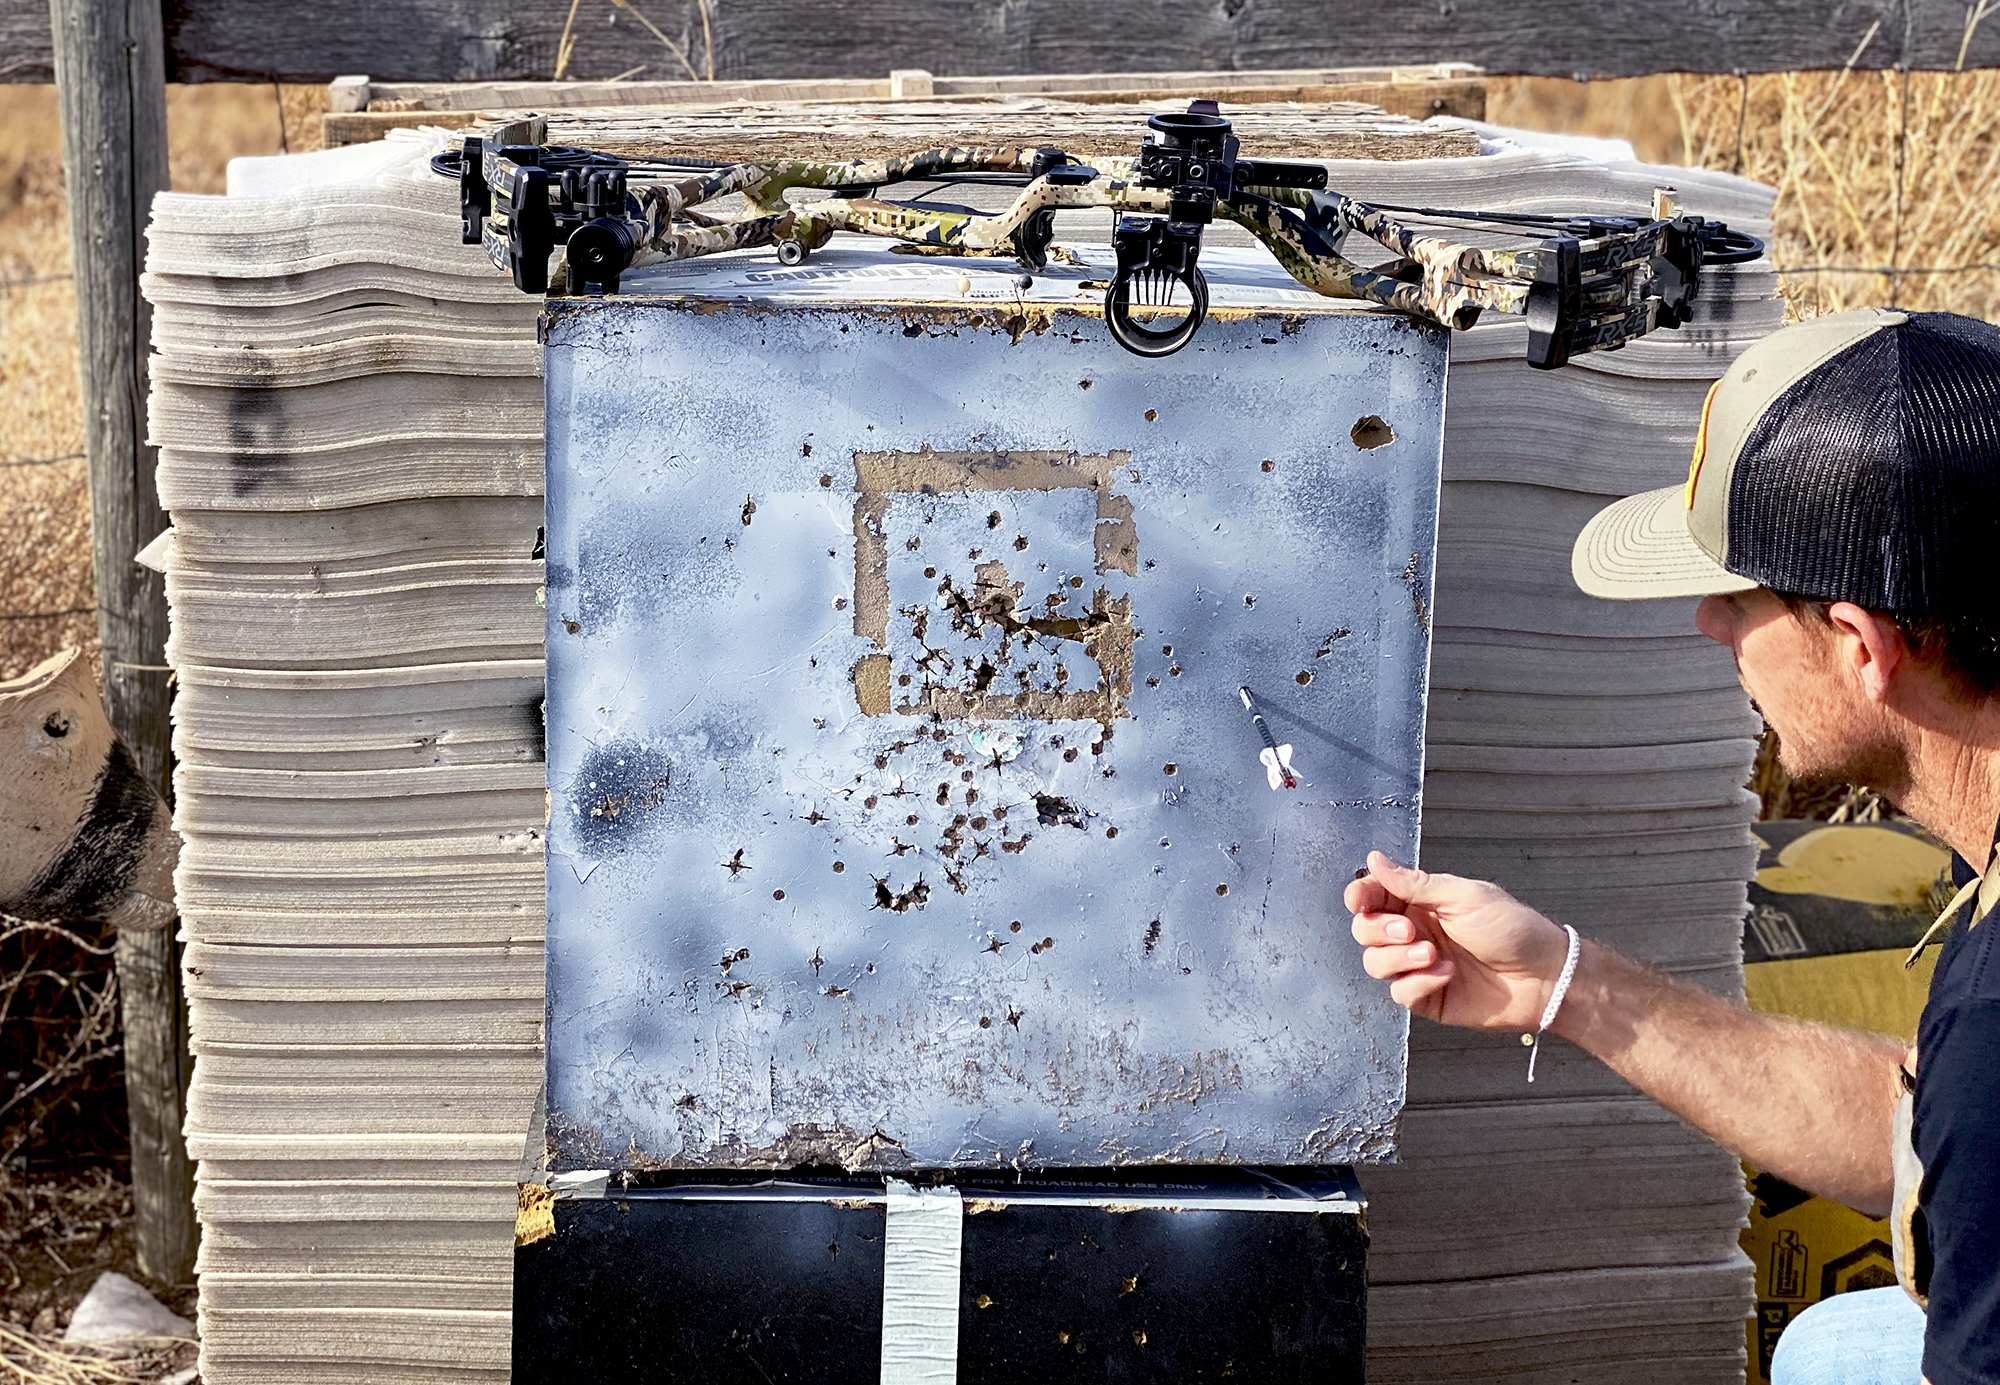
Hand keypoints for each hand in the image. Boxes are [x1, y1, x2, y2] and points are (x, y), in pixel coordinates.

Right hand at [1344, 850, 1572, 1030]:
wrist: (1545, 976)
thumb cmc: (1513, 929)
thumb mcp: (1464, 897)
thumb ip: (1415, 883)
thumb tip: (1374, 860)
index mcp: (1421, 902)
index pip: (1373, 895)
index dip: (1360, 896)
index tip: (1361, 900)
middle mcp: (1415, 933)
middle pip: (1365, 930)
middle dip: (1378, 929)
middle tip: (1409, 931)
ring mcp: (1418, 966)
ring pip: (1375, 963)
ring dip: (1396, 958)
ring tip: (1431, 955)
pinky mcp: (1427, 997)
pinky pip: (1400, 992)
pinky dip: (1418, 983)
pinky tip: (1446, 975)